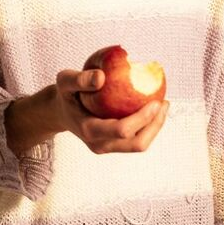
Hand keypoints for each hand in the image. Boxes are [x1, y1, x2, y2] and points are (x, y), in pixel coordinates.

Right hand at [54, 67, 168, 153]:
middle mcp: (100, 144)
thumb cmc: (65, 94)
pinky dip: (149, 125)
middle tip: (164, 102)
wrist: (59, 111)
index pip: (122, 131)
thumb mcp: (64, 81)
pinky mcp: (114, 145)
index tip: (156, 100)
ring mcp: (108, 147)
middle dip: (155, 125)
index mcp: (89, 130)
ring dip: (155, 126)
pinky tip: (154, 107)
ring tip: (163, 104)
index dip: (143, 118)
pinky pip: (137, 139)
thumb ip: (79, 79)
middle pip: (137, 144)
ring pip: (140, 144)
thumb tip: (101, 77)